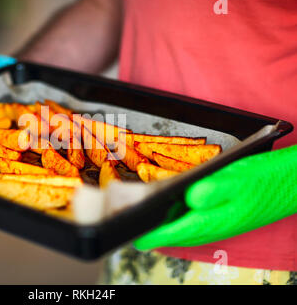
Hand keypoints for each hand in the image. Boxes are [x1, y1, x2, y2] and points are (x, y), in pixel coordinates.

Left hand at [134, 145, 296, 249]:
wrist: (293, 184)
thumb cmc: (264, 179)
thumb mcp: (237, 177)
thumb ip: (213, 189)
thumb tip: (188, 198)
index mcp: (213, 220)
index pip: (174, 232)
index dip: (152, 235)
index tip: (133, 238)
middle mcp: (214, 227)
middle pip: (176, 234)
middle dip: (155, 232)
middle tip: (133, 224)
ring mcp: (219, 225)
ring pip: (186, 230)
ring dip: (167, 226)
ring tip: (147, 217)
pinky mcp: (224, 219)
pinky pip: (196, 224)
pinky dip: (181, 219)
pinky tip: (173, 208)